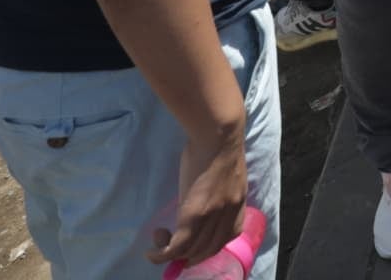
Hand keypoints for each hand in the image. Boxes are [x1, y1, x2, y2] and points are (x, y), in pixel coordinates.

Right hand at [149, 118, 250, 271]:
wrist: (218, 134)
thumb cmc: (218, 145)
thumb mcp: (225, 173)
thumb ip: (219, 189)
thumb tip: (203, 197)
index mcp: (239, 203)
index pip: (229, 236)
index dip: (211, 246)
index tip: (196, 245)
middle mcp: (229, 214)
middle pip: (209, 248)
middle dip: (190, 256)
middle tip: (172, 250)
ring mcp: (212, 216)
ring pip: (191, 251)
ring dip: (172, 255)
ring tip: (159, 244)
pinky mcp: (193, 216)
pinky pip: (177, 247)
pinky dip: (162, 255)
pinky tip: (151, 252)